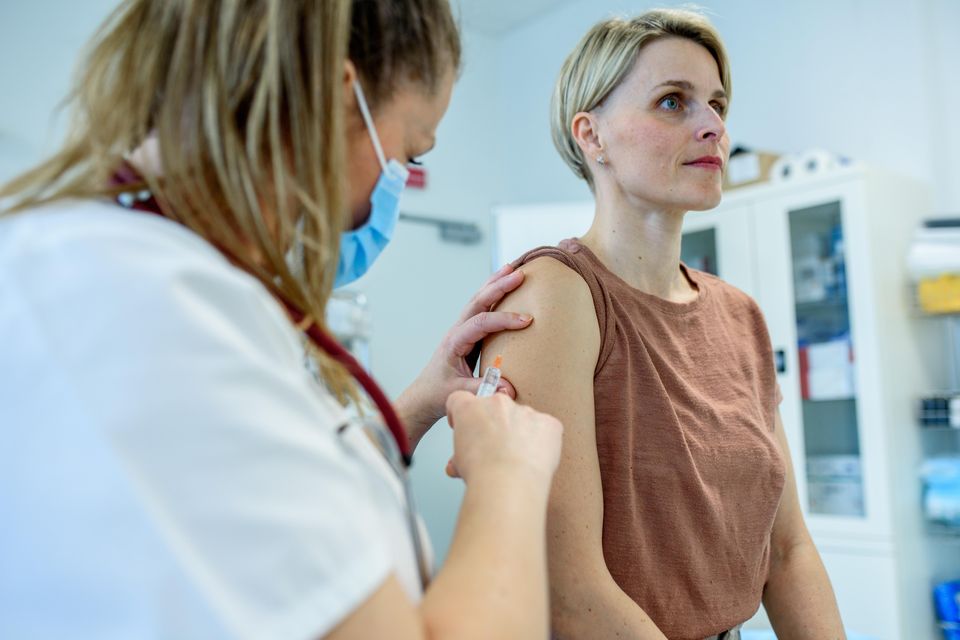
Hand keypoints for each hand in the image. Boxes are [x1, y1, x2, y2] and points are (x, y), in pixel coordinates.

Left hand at [396, 264, 532, 448]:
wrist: (425, 394)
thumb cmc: (439, 393)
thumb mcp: (459, 392)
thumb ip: (482, 388)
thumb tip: (509, 388)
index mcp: (454, 342)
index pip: (480, 324)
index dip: (503, 320)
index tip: (526, 320)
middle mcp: (457, 331)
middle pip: (478, 302)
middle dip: (498, 287)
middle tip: (518, 274)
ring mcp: (461, 329)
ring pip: (478, 300)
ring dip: (495, 283)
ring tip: (512, 268)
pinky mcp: (468, 333)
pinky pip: (481, 308)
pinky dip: (493, 294)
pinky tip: (504, 284)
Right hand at [443, 391, 562, 482]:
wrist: (509, 485)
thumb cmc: (483, 473)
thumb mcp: (459, 462)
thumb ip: (461, 454)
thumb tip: (461, 464)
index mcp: (471, 408)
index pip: (461, 400)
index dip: (463, 416)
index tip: (468, 428)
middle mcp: (498, 403)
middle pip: (495, 408)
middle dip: (494, 425)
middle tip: (494, 450)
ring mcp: (526, 411)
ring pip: (522, 419)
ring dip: (519, 434)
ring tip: (516, 460)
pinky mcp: (549, 423)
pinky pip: (546, 428)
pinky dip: (542, 442)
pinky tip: (534, 459)